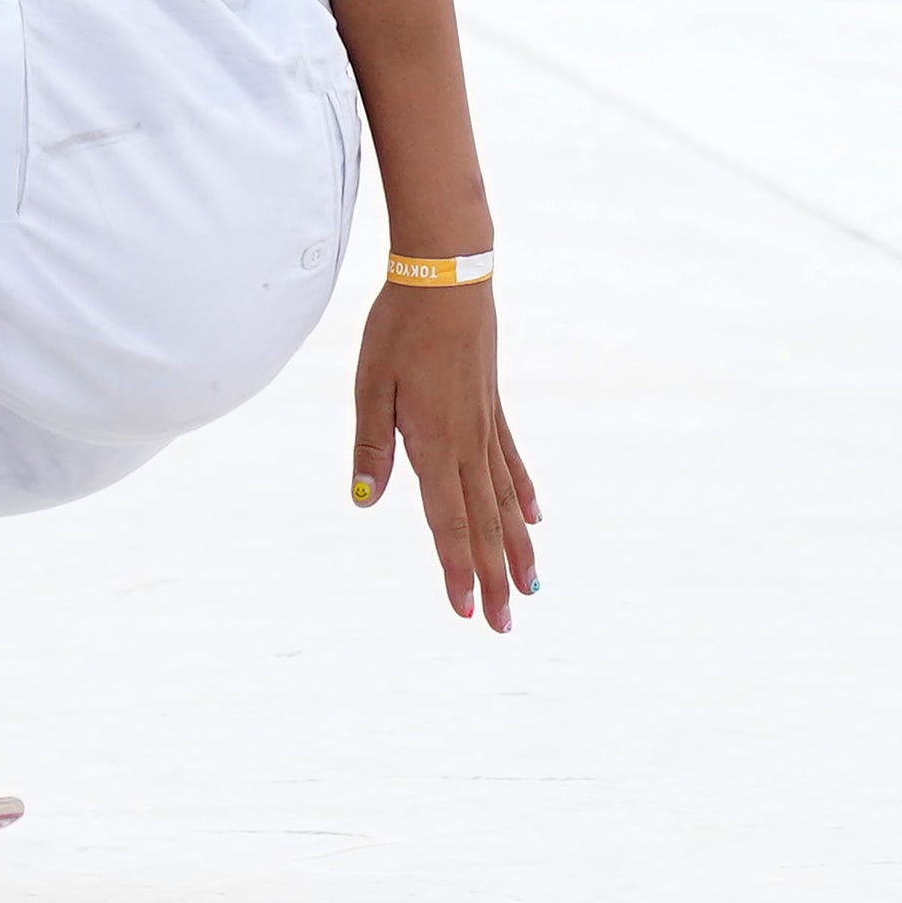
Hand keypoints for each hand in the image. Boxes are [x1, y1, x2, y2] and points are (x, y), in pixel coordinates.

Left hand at [353, 279, 538, 630]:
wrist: (447, 276)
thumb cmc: (399, 327)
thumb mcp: (370, 384)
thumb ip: (371, 445)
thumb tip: (366, 501)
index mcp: (434, 443)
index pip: (448, 522)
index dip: (457, 568)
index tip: (465, 610)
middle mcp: (468, 444)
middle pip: (484, 525)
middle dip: (494, 579)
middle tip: (503, 626)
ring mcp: (486, 427)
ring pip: (505, 502)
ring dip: (518, 549)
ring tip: (531, 589)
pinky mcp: (493, 408)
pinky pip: (512, 462)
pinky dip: (523, 495)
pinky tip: (535, 518)